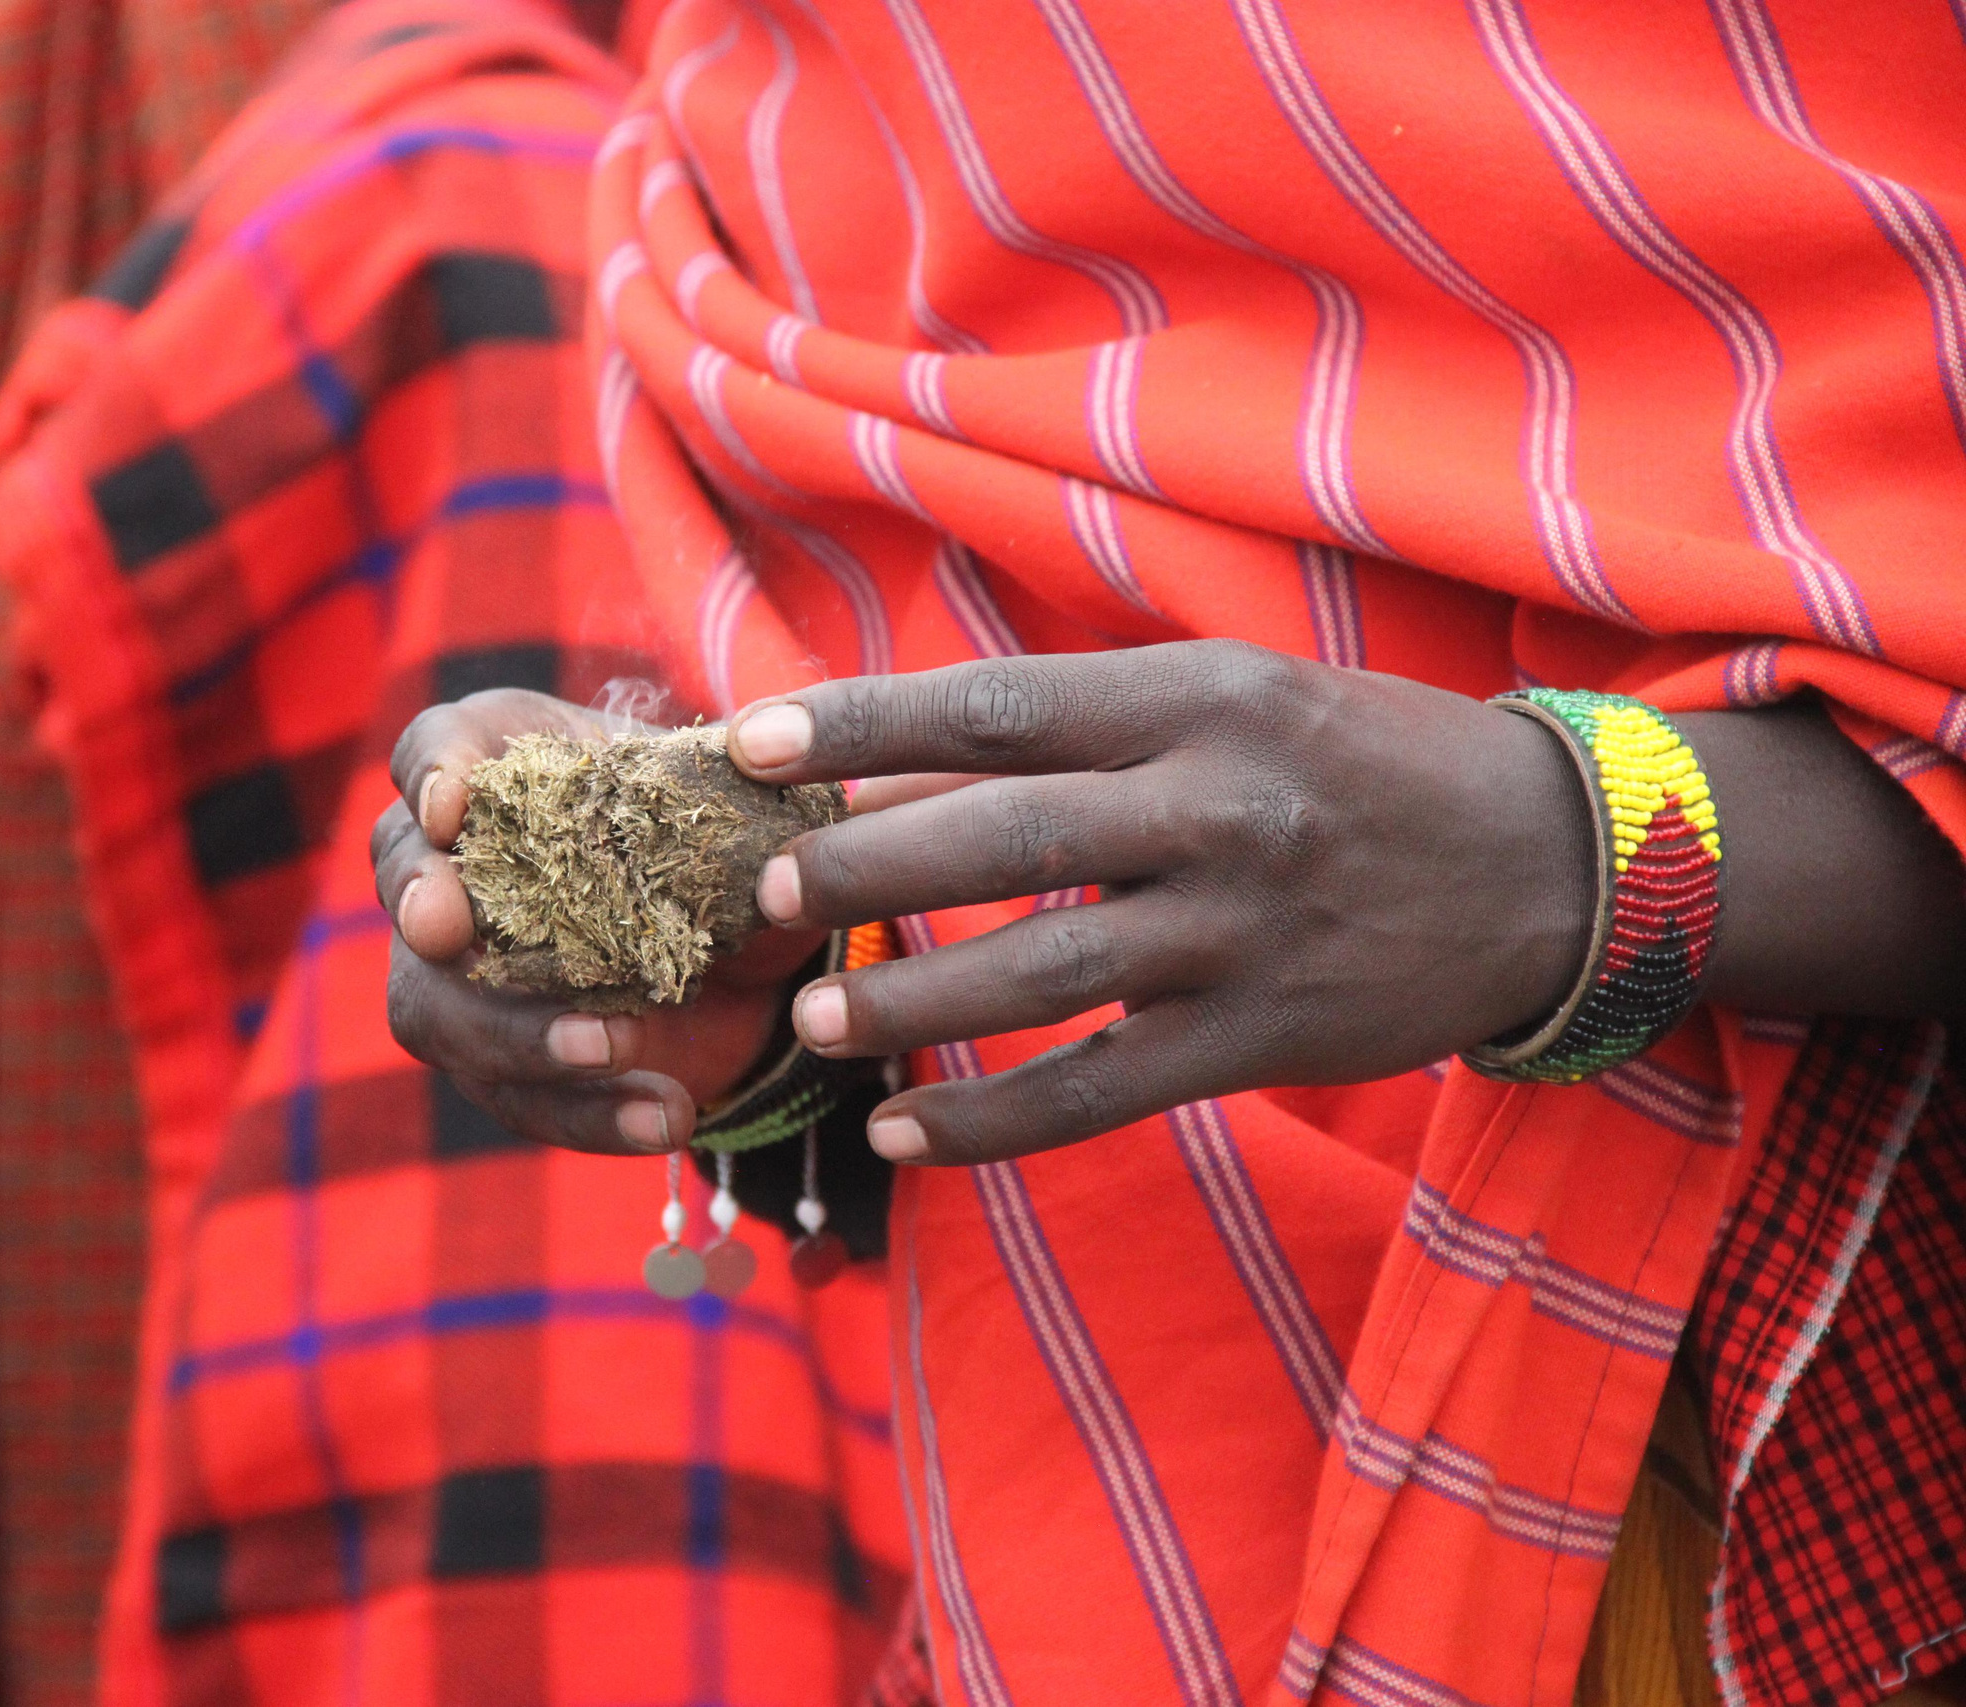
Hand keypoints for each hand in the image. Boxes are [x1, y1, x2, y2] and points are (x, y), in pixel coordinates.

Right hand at [377, 689, 823, 1153]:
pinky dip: (592, 1115)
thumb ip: (741, 779)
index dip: (431, 771)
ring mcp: (462, 980)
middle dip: (420, 902)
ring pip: (437, 1011)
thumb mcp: (737, 801)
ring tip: (613, 1045)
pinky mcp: (504, 1068)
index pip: (433, 750)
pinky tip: (664, 1116)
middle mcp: (457, 871)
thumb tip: (769, 762)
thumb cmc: (720, 842)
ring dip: (518, 1033)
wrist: (752, 959)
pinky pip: (521, 1101)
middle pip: (403, 877)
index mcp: (508, 773)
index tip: (453, 805)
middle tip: (449, 931)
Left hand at [724, 641, 1596, 1165]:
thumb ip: (1065, 740)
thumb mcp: (1228, 704)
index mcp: (1200, 698)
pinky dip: (995, 1118)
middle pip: (1008, 835)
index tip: (748, 741)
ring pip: (1045, 970)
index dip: (862, 725)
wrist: (1557, 866)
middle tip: (771, 894)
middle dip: (872, 866)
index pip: (999, 705)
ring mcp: (1244, 932)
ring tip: (812, 1019)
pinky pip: (1102, 1089)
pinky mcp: (1265, 1039)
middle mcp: (1220, 806)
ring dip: (912, 997)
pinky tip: (906, 1132)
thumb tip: (880, 786)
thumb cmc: (1358, 760)